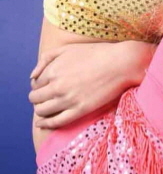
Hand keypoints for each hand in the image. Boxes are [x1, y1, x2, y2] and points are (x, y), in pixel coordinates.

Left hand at [29, 41, 156, 129]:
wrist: (121, 63)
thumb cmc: (96, 53)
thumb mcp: (67, 49)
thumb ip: (46, 60)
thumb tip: (32, 76)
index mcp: (53, 70)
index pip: (35, 84)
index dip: (39, 86)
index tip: (45, 87)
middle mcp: (57, 86)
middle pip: (35, 98)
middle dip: (37, 98)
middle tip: (44, 98)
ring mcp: (68, 99)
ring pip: (42, 111)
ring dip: (40, 110)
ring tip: (46, 108)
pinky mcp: (80, 110)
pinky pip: (56, 122)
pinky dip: (46, 124)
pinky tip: (42, 124)